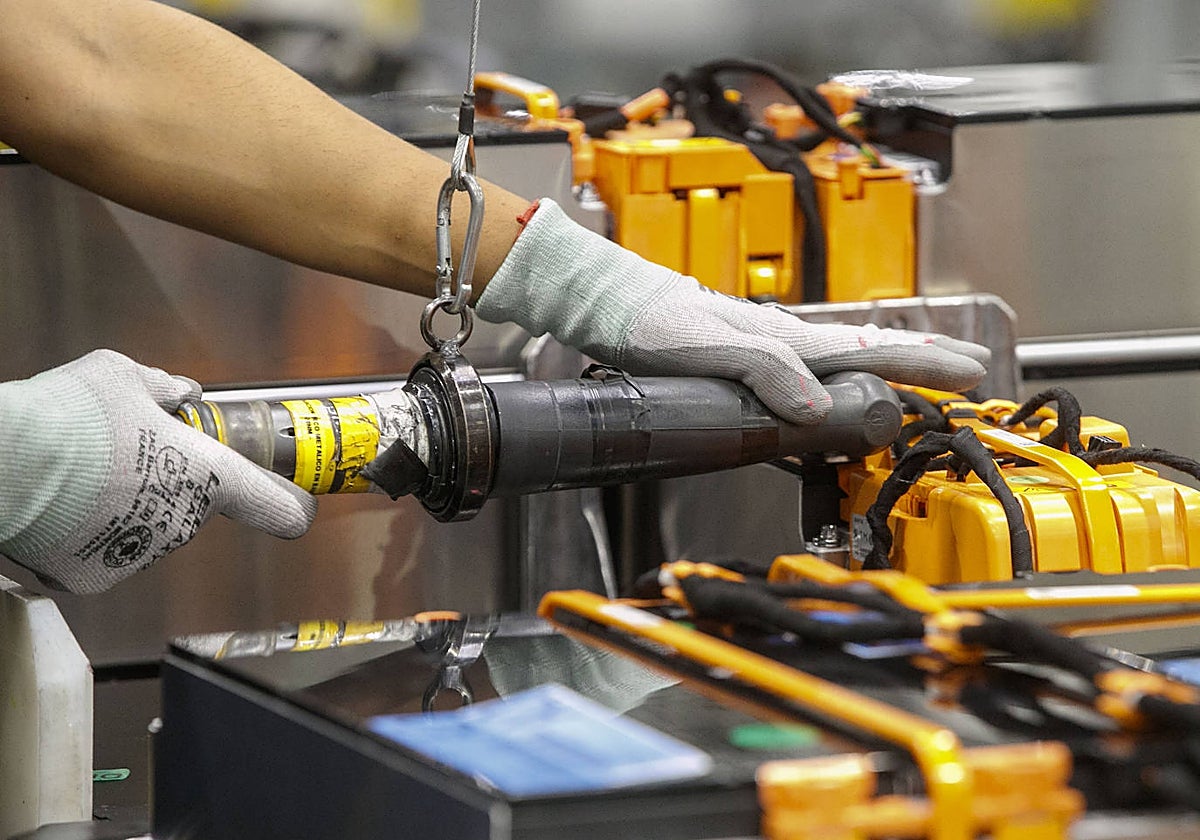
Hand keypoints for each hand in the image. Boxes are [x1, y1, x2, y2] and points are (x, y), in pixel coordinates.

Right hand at [0, 349, 315, 592]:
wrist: (4, 463)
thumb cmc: (70, 414)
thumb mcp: (123, 376)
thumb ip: (164, 388)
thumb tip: (184, 394)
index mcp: (207, 475)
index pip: (271, 503)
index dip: (286, 505)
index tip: (297, 510)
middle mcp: (182, 522)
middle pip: (188, 505)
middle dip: (165, 483)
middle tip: (120, 455)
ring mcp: (140, 554)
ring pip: (143, 530)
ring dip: (123, 509)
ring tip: (80, 476)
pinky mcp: (95, 578)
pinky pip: (101, 554)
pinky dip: (85, 536)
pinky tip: (60, 506)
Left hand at [477, 199, 989, 424]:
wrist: (608, 306)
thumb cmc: (649, 321)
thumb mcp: (707, 348)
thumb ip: (763, 372)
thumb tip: (818, 407)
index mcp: (785, 338)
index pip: (870, 349)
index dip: (921, 362)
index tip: (968, 371)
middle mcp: (783, 340)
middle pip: (867, 348)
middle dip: (920, 360)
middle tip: (966, 370)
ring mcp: (766, 346)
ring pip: (843, 356)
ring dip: (886, 366)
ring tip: (919, 377)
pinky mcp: (743, 357)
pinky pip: (810, 368)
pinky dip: (841, 375)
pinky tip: (836, 387)